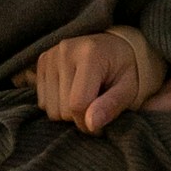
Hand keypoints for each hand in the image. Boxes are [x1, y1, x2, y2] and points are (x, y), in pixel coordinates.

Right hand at [32, 27, 170, 134]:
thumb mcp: (128, 89)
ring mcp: (51, 55)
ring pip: (50, 109)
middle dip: (80, 117)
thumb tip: (91, 124)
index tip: (102, 124)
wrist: (116, 46)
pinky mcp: (42, 61)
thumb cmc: (125, 70)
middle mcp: (66, 51)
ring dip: (68, 112)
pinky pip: (43, 101)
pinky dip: (57, 104)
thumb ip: (111, 106)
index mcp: (90, 54)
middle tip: (96, 106)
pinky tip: (72, 92)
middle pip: (62, 109)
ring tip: (86, 97)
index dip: (89, 123)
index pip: (77, 105)